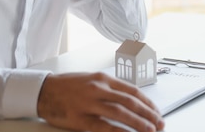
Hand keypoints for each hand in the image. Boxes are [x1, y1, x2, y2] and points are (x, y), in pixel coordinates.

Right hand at [37, 72, 164, 131]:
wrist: (44, 91)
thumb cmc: (68, 85)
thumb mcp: (91, 79)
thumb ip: (110, 88)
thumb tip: (131, 100)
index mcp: (103, 78)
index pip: (132, 91)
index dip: (147, 103)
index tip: (157, 112)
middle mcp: (98, 89)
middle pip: (130, 102)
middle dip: (148, 114)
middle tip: (160, 123)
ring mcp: (89, 104)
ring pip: (120, 114)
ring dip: (138, 123)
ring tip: (150, 130)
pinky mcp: (81, 119)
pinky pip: (104, 127)